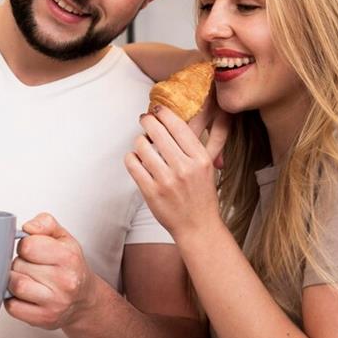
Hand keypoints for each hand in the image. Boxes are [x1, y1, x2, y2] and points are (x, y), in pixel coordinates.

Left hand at [5, 213, 99, 329]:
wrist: (83, 299)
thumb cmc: (71, 266)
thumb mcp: (63, 238)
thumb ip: (45, 223)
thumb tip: (27, 228)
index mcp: (69, 258)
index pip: (28, 245)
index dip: (25, 245)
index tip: (32, 249)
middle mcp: (65, 282)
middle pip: (18, 265)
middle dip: (20, 263)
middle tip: (31, 266)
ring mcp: (54, 303)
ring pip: (14, 285)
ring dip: (14, 280)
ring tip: (26, 278)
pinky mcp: (43, 319)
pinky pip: (12, 306)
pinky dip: (12, 299)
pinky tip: (25, 295)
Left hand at [125, 104, 229, 238]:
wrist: (198, 227)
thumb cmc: (201, 196)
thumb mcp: (205, 167)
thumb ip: (190, 147)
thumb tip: (169, 122)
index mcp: (200, 158)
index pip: (178, 125)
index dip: (164, 113)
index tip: (157, 110)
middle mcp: (184, 167)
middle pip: (157, 131)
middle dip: (147, 121)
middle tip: (144, 119)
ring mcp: (167, 180)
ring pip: (141, 146)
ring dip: (139, 141)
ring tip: (142, 144)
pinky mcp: (151, 192)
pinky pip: (133, 164)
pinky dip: (131, 158)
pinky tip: (136, 159)